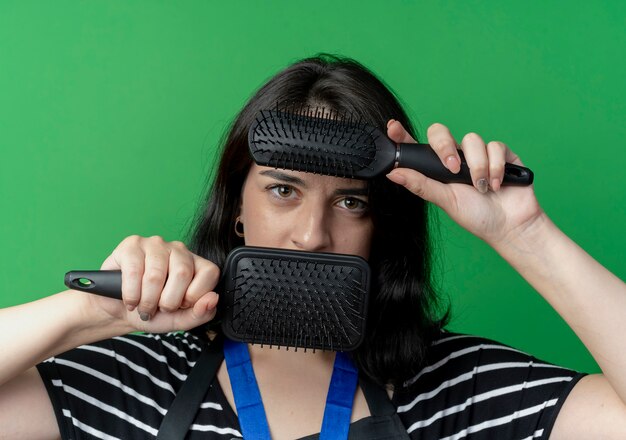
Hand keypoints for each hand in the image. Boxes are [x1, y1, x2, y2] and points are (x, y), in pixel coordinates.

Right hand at [90, 235, 218, 332]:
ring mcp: (155, 244)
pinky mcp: (132, 245)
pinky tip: (130, 299)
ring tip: (143, 306)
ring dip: (147, 300)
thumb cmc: (153, 312)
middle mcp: (179, 250)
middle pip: (182, 273)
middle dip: (168, 301)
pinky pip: (134, 272)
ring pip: (156, 275)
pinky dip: (131, 294)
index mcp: (196, 264)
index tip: (181, 305)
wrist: (121, 311)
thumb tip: (213, 298)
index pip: (210, 273)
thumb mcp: (180, 320)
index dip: (195, 296)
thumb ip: (201, 313)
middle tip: (159, 307)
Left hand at [385, 120, 543, 245]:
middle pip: (441, 133)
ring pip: (471, 139)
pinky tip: (496, 184)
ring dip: (477, 166)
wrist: (511, 226)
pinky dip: (495, 167)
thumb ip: (421, 185)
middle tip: (452, 168)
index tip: (392, 128)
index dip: (403, 135)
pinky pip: (495, 146)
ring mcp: (478, 155)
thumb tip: (393, 173)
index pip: (418, 148)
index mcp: (438, 170)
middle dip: (445, 146)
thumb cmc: (477, 216)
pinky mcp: (501, 154)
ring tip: (481, 188)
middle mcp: (456, 159)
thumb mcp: (445, 201)